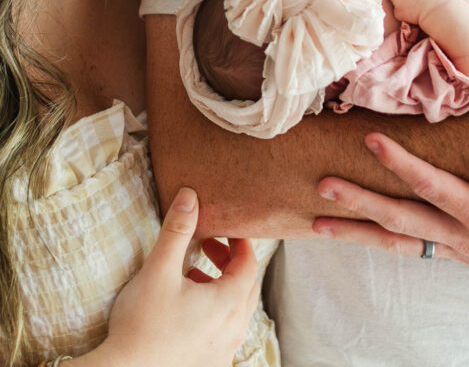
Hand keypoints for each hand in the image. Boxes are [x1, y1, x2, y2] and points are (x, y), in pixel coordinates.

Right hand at [103, 187, 257, 366]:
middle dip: (230, 261)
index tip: (226, 226)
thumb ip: (177, 230)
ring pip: (235, 310)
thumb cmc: (141, 323)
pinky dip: (214, 311)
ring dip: (220, 286)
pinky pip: (224, 331)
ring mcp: (223, 351)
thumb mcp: (159, 269)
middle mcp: (233, 329)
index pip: (249, 263)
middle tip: (208, 245)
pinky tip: (187, 307)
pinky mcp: (209, 364)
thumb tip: (190, 195)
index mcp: (228, 304)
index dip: (240, 240)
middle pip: (246, 286)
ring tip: (192, 273)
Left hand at [313, 135, 468, 302]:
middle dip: (361, 201)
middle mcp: (465, 236)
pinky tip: (359, 231)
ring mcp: (458, 248)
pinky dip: (381, 239)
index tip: (373, 141)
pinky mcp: (459, 251)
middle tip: (323, 184)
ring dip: (359, 230)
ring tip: (319, 222)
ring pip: (399, 239)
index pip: (434, 186)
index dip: (402, 164)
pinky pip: (412, 246)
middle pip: (402, 218)